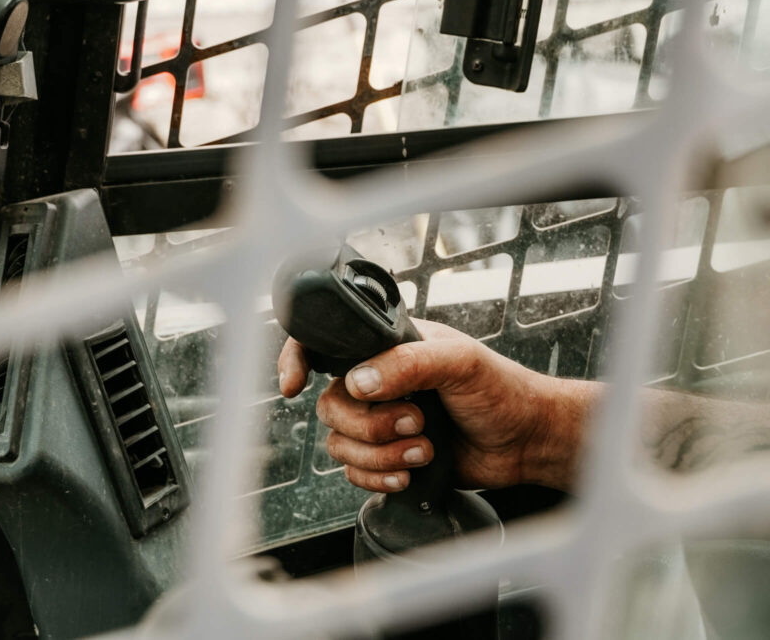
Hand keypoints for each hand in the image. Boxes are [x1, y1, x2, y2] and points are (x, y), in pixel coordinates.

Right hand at [278, 319, 587, 492]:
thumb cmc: (502, 390)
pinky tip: (409, 473)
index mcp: (387, 346)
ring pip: (340, 443)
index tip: (293, 384)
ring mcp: (381, 420)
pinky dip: (379, 477)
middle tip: (416, 422)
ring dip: (381, 454)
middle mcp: (378, 381)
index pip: (326, 344)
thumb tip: (357, 381)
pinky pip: (354, 472)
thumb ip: (406, 363)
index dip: (297, 360)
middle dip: (370, 425)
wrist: (527, 442)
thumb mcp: (459, 362)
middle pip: (330, 405)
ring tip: (424, 449)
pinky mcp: (388, 455)